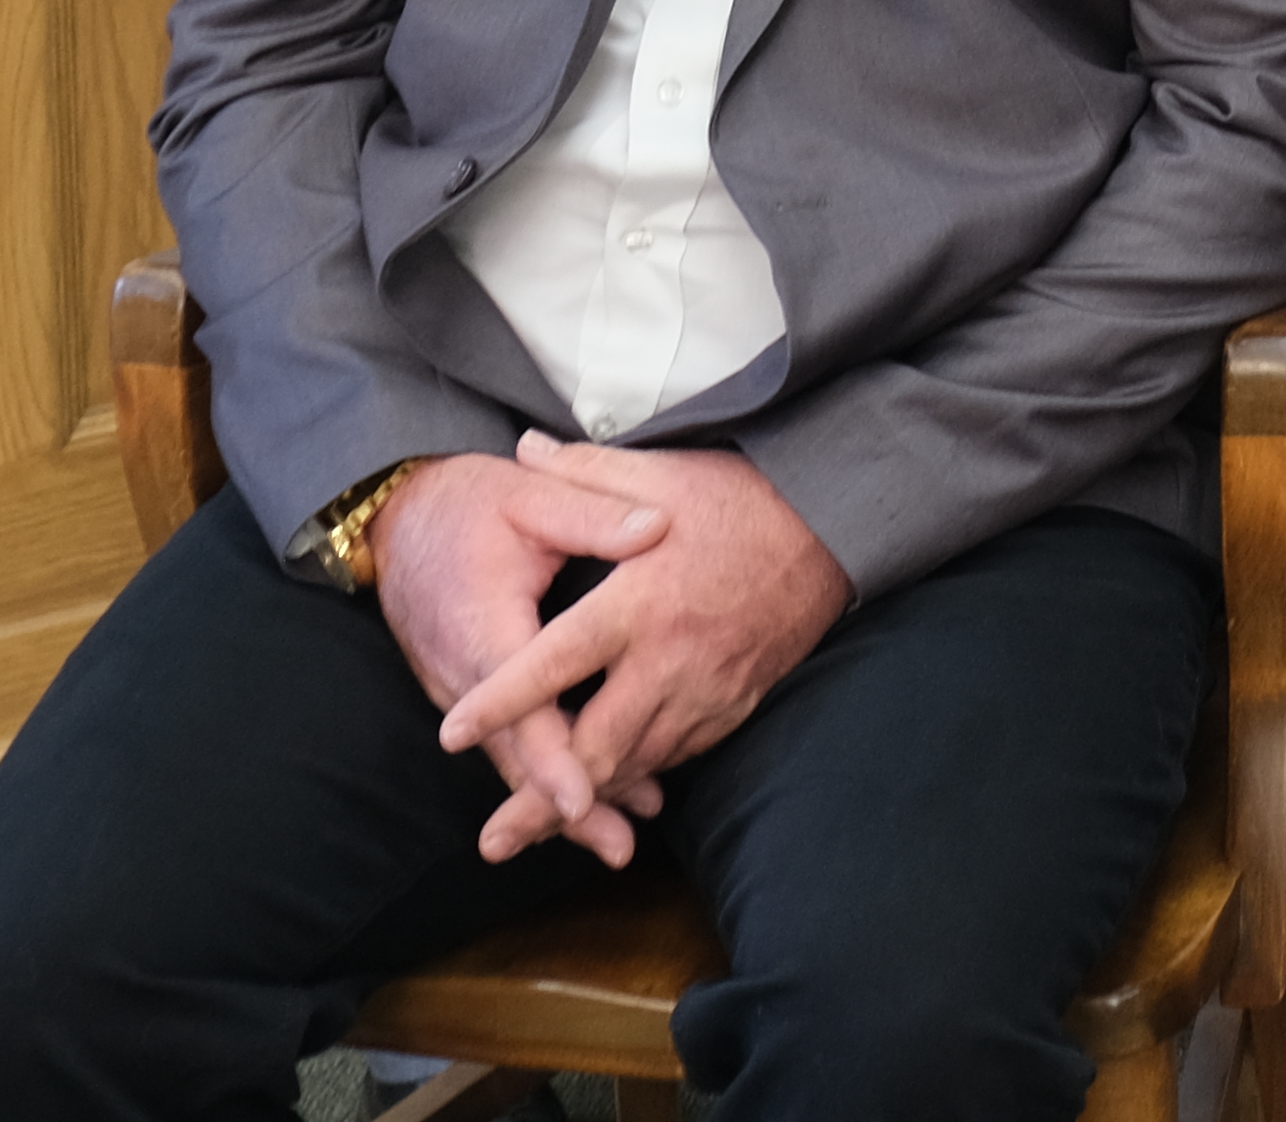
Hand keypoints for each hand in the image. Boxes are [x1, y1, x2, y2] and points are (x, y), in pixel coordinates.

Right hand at [369, 445, 679, 868]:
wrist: (396, 515)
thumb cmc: (467, 503)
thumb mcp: (530, 492)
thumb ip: (593, 513)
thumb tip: (659, 529)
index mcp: (483, 624)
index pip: (521, 704)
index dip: (553, 756)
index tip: (584, 798)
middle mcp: (464, 674)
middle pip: (518, 753)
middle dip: (566, 807)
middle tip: (619, 847)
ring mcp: (461, 691)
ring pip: (512, 757)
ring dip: (559, 800)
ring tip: (619, 839)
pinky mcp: (467, 696)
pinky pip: (507, 743)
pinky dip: (544, 774)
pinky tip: (591, 796)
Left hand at [426, 438, 856, 861]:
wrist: (832, 526)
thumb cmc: (740, 496)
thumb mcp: (660, 469)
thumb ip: (583, 469)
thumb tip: (521, 445)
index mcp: (639, 602)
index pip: (554, 662)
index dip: (501, 701)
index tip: (452, 732)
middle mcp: (670, 658)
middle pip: (596, 746)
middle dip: (541, 801)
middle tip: (493, 840)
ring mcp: (707, 688)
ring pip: (637, 764)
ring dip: (586, 801)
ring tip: (536, 832)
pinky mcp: (735, 702)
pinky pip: (679, 755)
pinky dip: (639, 777)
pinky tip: (609, 790)